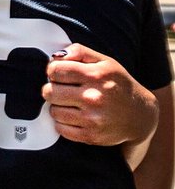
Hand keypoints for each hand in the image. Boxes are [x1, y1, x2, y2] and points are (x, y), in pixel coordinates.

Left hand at [43, 43, 157, 146]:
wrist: (139, 115)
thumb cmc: (118, 84)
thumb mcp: (105, 61)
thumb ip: (79, 52)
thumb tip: (55, 56)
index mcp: (96, 75)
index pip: (55, 70)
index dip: (53, 71)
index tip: (59, 74)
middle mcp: (93, 97)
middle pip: (49, 92)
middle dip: (52, 89)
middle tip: (62, 90)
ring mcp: (92, 119)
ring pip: (53, 111)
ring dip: (58, 106)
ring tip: (71, 103)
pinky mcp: (90, 136)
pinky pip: (60, 128)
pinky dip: (63, 122)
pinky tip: (74, 116)